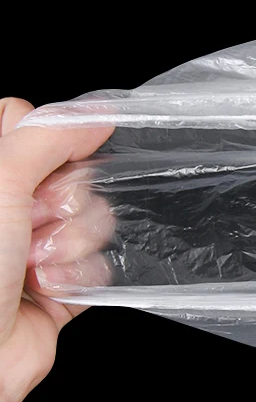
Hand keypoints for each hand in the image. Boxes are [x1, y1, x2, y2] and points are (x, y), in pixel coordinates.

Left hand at [0, 98, 112, 401]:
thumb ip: (49, 136)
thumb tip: (97, 114)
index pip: (36, 127)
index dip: (50, 144)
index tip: (42, 168)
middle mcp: (8, 209)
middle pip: (76, 173)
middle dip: (65, 201)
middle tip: (32, 221)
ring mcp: (33, 248)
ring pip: (94, 219)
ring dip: (73, 243)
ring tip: (35, 264)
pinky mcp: (60, 286)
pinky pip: (101, 265)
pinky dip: (81, 277)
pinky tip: (46, 288)